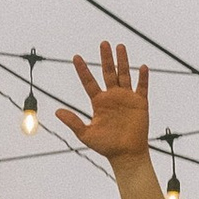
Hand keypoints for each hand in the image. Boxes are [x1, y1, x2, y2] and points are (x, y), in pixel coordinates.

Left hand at [59, 42, 151, 163]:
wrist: (126, 154)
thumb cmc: (106, 146)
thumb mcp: (86, 134)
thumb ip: (73, 122)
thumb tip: (56, 112)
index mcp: (99, 102)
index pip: (89, 82)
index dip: (83, 70)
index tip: (76, 57)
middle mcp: (112, 97)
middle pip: (108, 72)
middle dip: (106, 58)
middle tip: (103, 43)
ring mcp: (126, 98)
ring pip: (124, 75)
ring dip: (123, 61)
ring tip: (120, 46)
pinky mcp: (140, 103)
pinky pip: (142, 88)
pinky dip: (143, 78)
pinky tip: (142, 67)